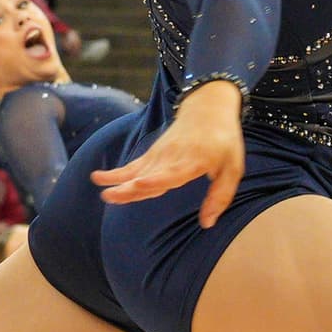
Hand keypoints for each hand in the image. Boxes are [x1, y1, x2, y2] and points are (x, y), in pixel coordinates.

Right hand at [93, 79, 246, 225]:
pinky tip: (99, 178)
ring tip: (100, 190)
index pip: (171, 173)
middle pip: (148, 175)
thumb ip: (220, 195)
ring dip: (118, 181)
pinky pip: (134, 165)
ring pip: (137, 172)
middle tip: (110, 195)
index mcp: (193, 161)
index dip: (156, 180)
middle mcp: (173, 158)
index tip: (140, 184)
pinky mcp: (153, 153)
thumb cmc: (224, 141)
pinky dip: (117, 172)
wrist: (208, 108)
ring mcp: (160, 155)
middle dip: (129, 187)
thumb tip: (207, 224)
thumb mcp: (232, 168)